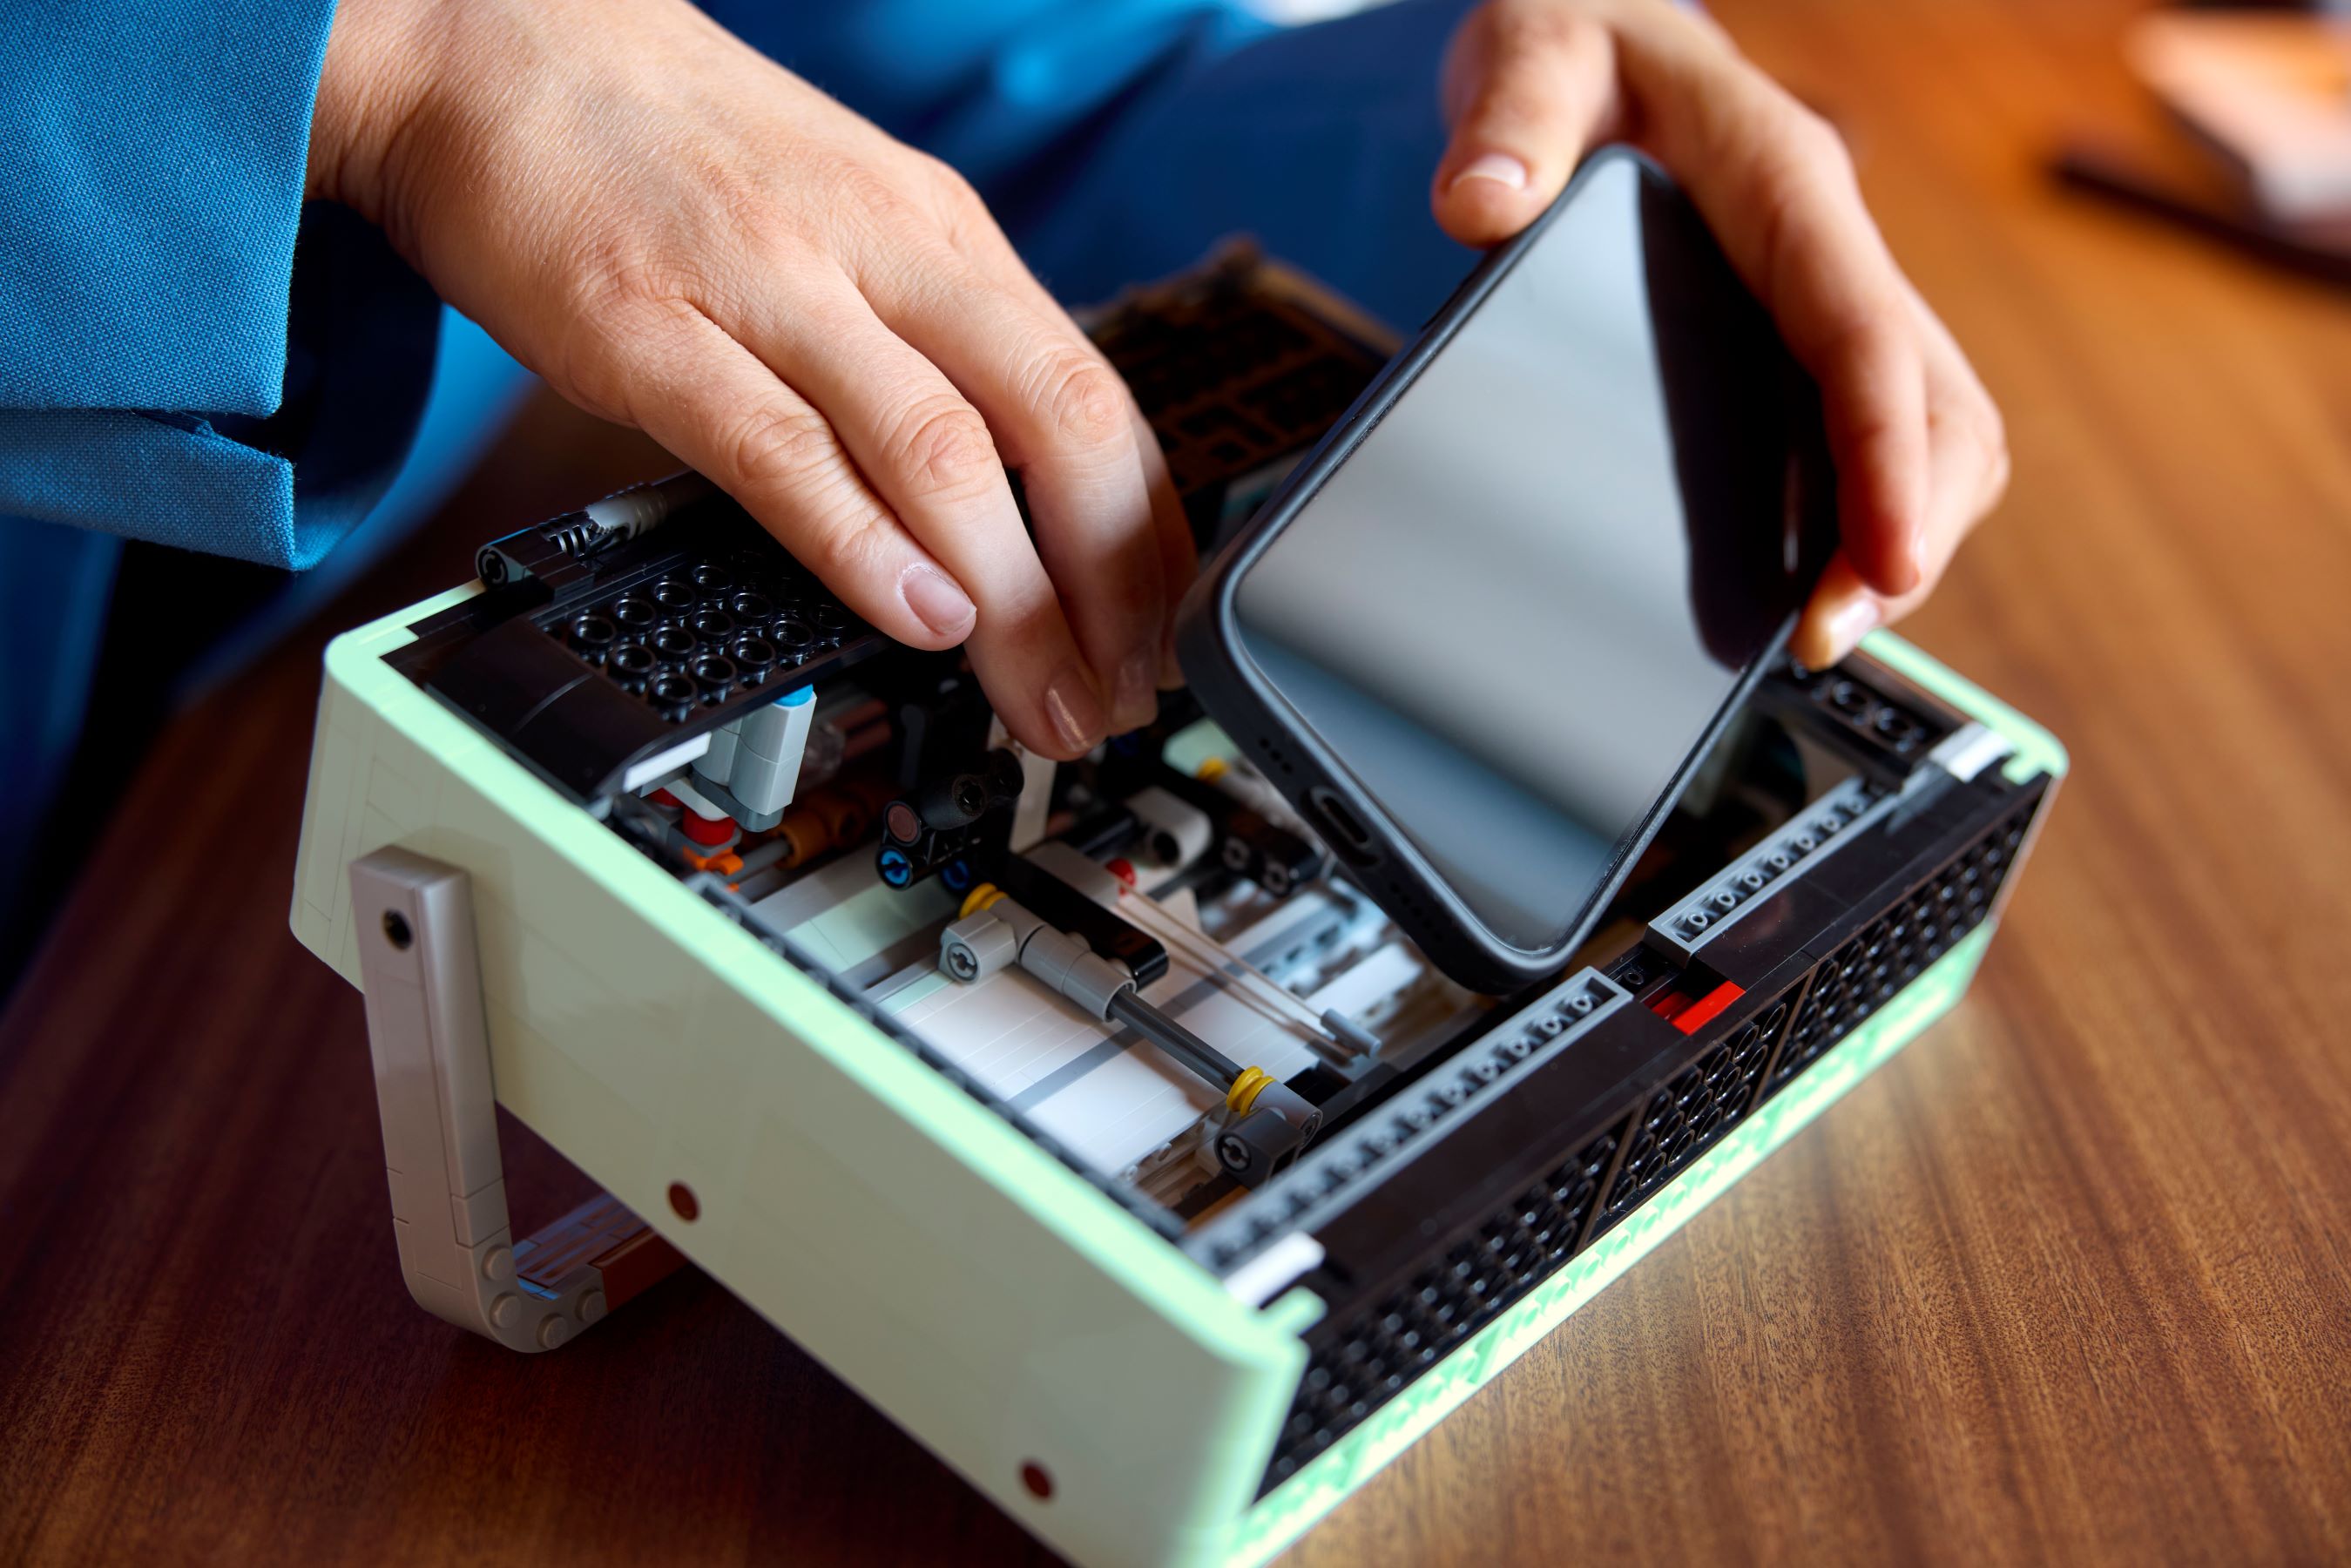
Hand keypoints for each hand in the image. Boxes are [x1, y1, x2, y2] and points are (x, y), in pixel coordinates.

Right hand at [308, 0, 1191, 758]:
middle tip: (1117, 697)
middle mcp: (879, 251)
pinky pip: (780, 453)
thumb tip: (1018, 495)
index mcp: (940, 233)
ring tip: (1040, 693)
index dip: (1145, 537)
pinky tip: (919, 620)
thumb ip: (931, 345)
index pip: (1096, 396)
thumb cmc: (674, 150)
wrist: (495, 42)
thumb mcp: (852, 219)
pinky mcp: (646, 331)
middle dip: (1106, 584)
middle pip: (1053, 425)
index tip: (1159, 639)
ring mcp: (766, 286)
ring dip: (1010, 598)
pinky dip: (863, 549)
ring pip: (939, 452)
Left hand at [1431, 0, 2007, 665]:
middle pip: (1939, 404)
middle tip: (1827, 637)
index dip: (1887, 458)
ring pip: (1931, 429)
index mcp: (1788, 189)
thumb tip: (1480, 205)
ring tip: (1821, 635)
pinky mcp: (1799, 344)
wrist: (1593, 35)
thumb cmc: (1572, 44)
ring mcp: (1825, 303)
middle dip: (1913, 526)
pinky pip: (1873, 436)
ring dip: (1904, 534)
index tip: (1887, 559)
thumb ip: (1508, 123)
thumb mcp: (1531, 53)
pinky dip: (1869, 517)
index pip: (1863, 335)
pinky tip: (1807, 585)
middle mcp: (1832, 252)